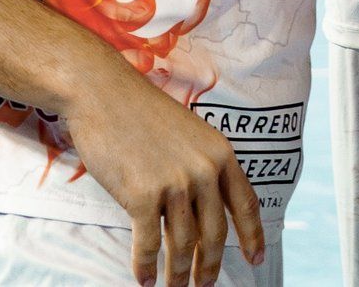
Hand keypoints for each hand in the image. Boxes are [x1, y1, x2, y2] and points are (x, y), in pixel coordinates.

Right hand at [65, 77, 266, 286]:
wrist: (103, 92)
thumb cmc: (140, 112)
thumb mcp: (188, 133)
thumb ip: (202, 166)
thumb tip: (206, 208)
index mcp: (220, 153)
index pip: (246, 204)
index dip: (252, 236)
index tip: (255, 260)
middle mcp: (204, 170)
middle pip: (214, 234)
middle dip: (209, 266)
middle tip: (204, 286)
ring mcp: (176, 184)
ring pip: (183, 245)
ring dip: (178, 274)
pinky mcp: (144, 196)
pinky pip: (150, 244)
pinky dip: (146, 267)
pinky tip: (144, 280)